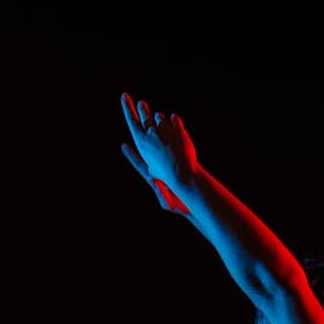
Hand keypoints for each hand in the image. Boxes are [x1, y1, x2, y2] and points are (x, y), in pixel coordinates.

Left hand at [120, 93, 197, 215]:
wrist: (200, 203)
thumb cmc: (184, 207)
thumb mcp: (171, 204)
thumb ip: (163, 196)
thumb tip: (156, 184)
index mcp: (156, 178)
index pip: (141, 165)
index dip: (132, 156)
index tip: (124, 146)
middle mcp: (162, 170)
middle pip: (149, 149)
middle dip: (143, 134)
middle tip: (137, 120)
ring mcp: (172, 166)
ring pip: (162, 145)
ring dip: (158, 131)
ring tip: (155, 116)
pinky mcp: (182, 164)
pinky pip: (176, 148)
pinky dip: (174, 137)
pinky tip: (172, 127)